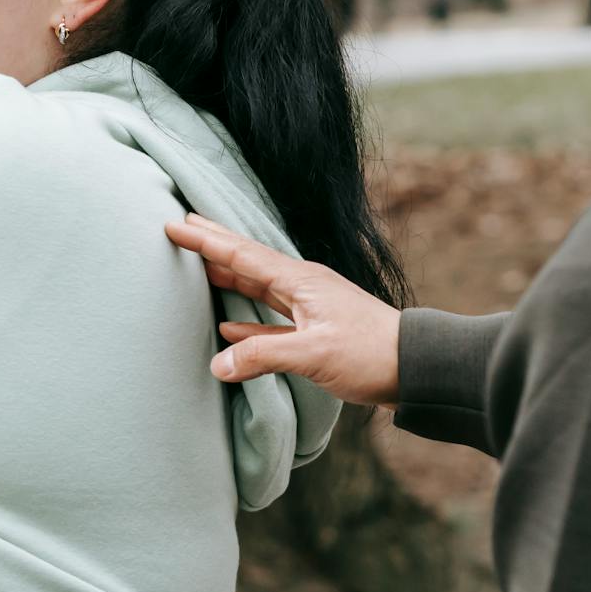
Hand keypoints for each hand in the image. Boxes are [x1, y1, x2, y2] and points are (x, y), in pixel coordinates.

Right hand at [164, 213, 402, 406]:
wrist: (416, 367)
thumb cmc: (370, 353)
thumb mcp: (314, 353)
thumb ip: (263, 355)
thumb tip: (218, 363)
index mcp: (300, 281)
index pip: (242, 254)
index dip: (206, 241)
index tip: (174, 224)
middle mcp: (302, 287)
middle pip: (247, 262)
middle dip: (214, 245)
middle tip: (181, 226)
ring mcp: (309, 308)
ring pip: (257, 288)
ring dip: (227, 278)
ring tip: (197, 269)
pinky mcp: (314, 332)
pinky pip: (269, 320)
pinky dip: (245, 321)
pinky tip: (227, 327)